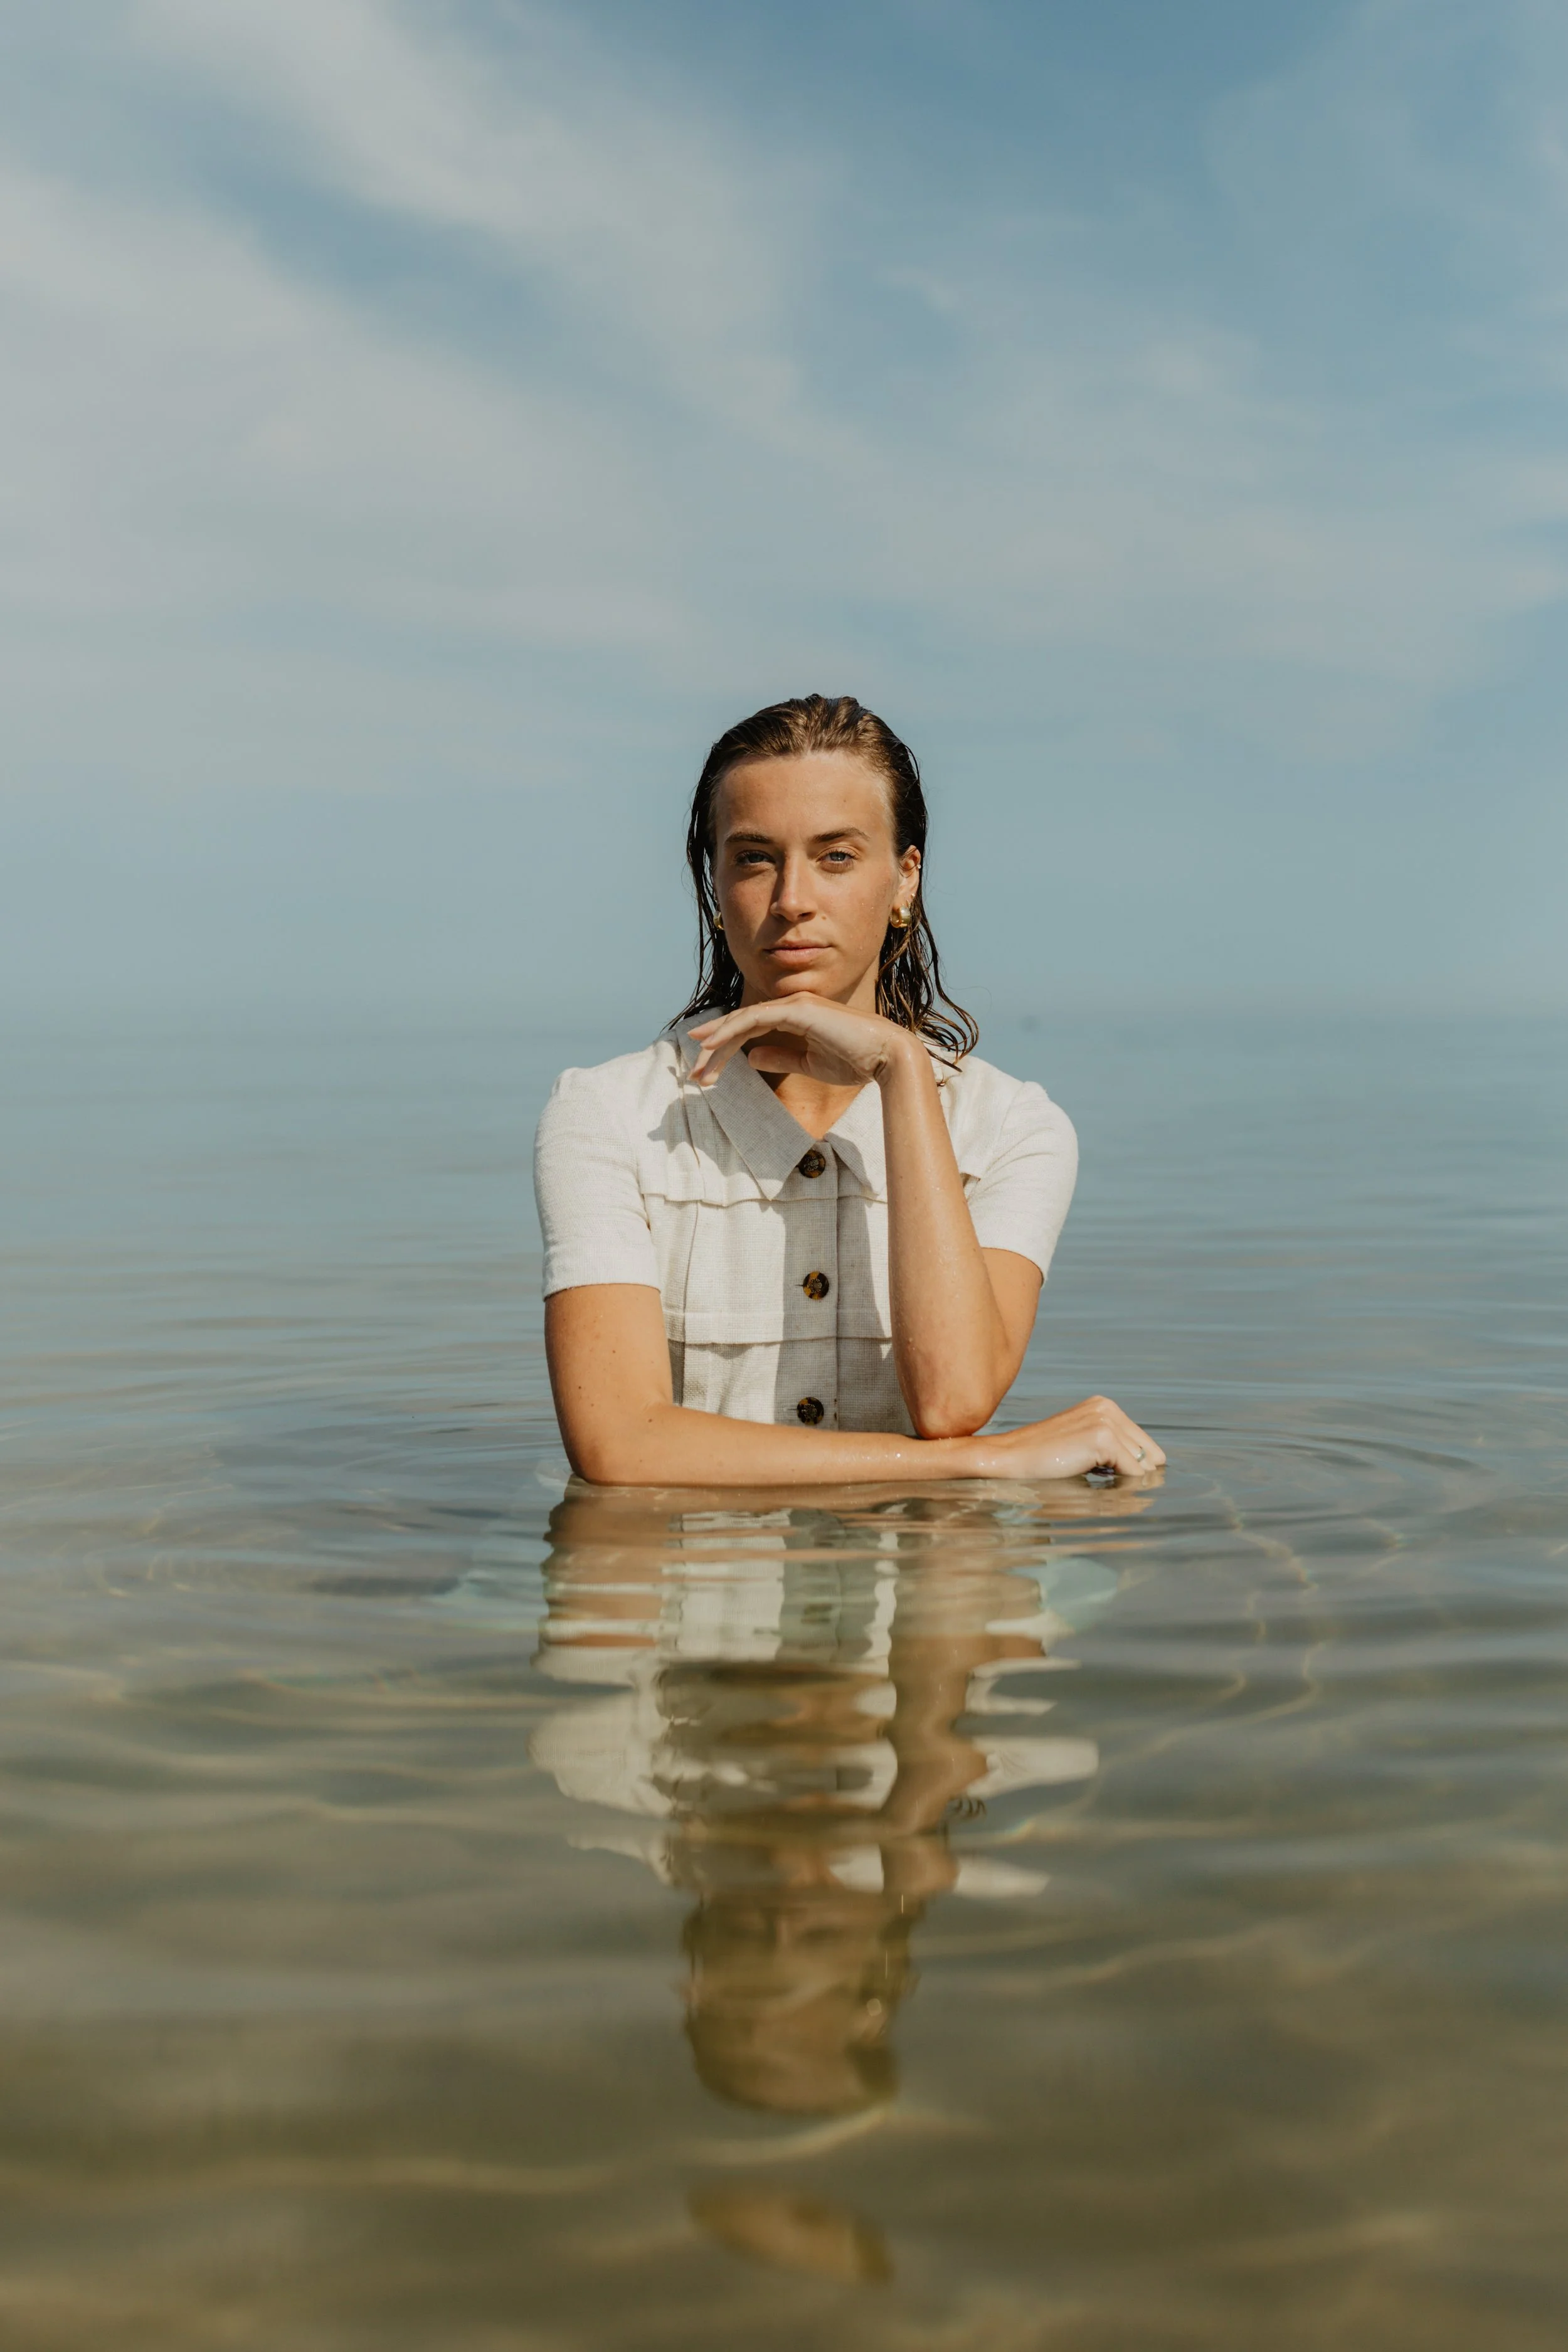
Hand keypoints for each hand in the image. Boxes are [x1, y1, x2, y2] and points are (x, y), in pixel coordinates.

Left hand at [688, 995, 914, 1089]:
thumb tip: (751, 1058)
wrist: (887, 1057)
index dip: (726, 1045)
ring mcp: (795, 1005)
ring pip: (744, 1020)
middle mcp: (793, 1005)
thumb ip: (781, 1057)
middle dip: (715, 1046)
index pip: (753, 1026)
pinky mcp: (797, 1011)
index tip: (705, 1065)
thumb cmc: (857, 1061)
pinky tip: (711, 1045)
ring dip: (717, 1041)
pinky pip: (755, 1019)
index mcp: (798, 1015)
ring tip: (696, 1062)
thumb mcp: (810, 1063)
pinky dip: (730, 1031)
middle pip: (743, 1023)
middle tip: (694, 1072)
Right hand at [988, 1396, 1164, 1480]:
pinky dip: (1120, 1488)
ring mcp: (1106, 1421)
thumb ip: (1115, 1451)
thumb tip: (1152, 1471)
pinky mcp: (1102, 1438)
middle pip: (1151, 1456)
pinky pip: (1133, 1474)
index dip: (1134, 1469)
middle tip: (1101, 1483)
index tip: (1112, 1480)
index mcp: (1104, 1407)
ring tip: (1092, 1479)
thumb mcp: (1083, 1447)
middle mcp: (1108, 1408)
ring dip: (1125, 1482)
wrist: (1008, 1459)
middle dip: (1133, 1476)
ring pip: (1144, 1467)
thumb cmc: (1042, 1460)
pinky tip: (1092, 1481)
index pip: (1146, 1446)